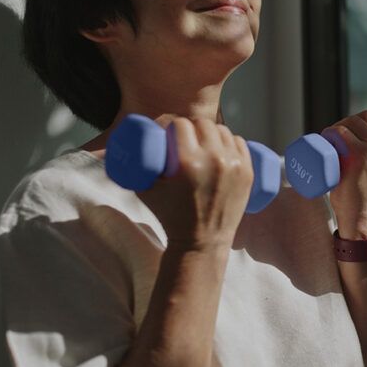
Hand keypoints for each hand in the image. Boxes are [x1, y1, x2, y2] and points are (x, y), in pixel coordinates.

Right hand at [138, 115, 252, 250]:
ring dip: (211, 132)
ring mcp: (234, 165)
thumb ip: (132, 168)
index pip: (180, 124)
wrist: (201, 242)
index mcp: (188, 162)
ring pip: (222, 131)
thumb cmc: (169, 216)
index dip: (173, 126)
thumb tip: (119, 145)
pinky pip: (240, 142)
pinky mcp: (248, 172)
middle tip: (186, 138)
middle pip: (203, 124)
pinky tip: (222, 146)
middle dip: (192, 127)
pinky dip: (230, 141)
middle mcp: (214, 159)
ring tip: (203, 142)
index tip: (170, 133)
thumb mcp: (145, 190)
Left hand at [323, 110, 366, 239]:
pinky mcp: (361, 155)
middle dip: (352, 121)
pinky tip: (328, 138)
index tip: (358, 128)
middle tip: (340, 136)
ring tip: (333, 139)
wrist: (362, 218)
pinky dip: (332, 132)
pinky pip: (342, 132)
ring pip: (354, 121)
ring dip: (340, 125)